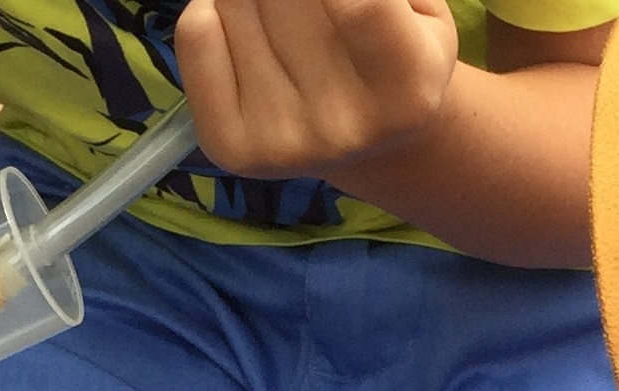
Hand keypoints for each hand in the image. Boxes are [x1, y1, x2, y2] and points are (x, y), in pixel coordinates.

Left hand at [176, 0, 459, 177]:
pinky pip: (198, 33)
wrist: (372, 139)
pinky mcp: (232, 146)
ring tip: (287, 19)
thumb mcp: (420, 7)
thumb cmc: (396, 49)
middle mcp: (343, 129)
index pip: (357, 4)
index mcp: (407, 91)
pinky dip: (216, 11)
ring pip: (236, 1)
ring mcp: (284, 143)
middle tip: (304, 4)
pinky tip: (253, 34)